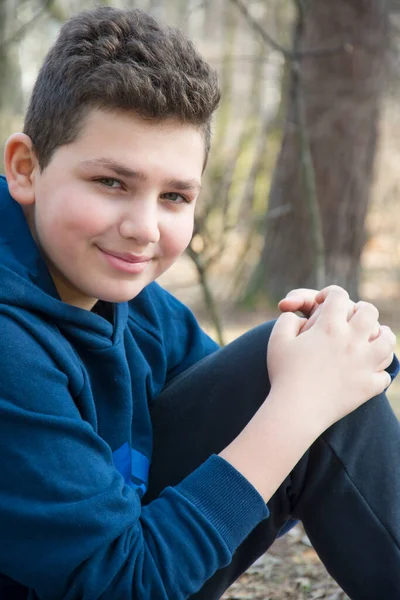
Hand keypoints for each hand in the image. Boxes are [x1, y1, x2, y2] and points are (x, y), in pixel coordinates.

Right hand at [268, 287, 395, 433]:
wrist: (296, 410)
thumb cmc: (283, 374)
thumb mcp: (277, 340)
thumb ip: (288, 320)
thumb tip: (299, 316)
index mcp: (328, 327)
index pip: (339, 296)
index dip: (330, 294)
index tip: (323, 302)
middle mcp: (351, 340)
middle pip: (369, 312)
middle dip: (360, 310)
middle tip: (352, 317)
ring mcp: (364, 363)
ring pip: (387, 340)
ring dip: (381, 335)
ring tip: (373, 337)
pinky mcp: (369, 386)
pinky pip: (384, 374)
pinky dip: (379, 371)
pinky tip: (370, 370)